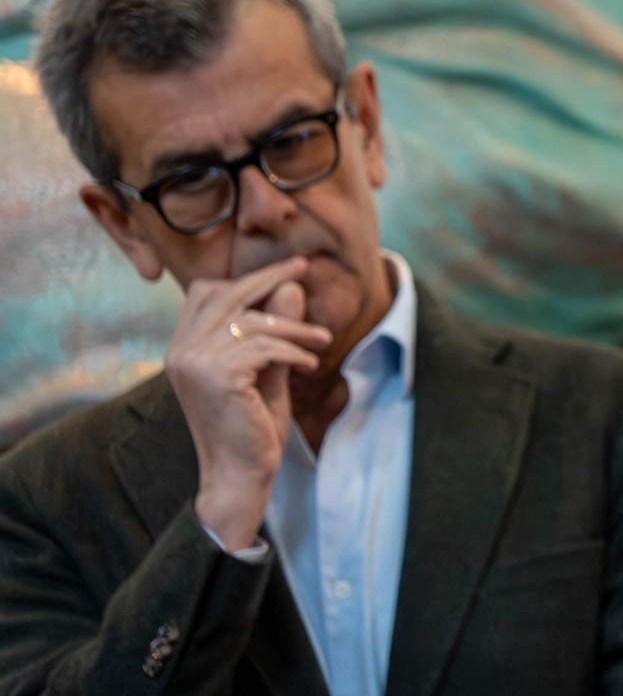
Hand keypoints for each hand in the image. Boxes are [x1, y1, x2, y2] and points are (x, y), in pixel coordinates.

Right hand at [167, 257, 331, 550]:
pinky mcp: (217, 376)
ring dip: (296, 328)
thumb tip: (290, 286)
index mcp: (183, 347)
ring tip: (321, 342)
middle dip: (271, 276)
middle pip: (228, 294)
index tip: (287, 271)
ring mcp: (194, 362)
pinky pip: (265, 346)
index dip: (246, 278)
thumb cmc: (251, 426)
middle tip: (305, 266)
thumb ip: (274, 330)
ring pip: (254, 321)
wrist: (240, 475)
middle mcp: (181, 350)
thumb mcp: (266, 368)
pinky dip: (294, 352)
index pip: (206, 292)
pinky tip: (309, 366)